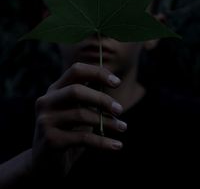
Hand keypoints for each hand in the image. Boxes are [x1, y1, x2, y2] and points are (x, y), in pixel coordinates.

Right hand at [32, 62, 126, 180]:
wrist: (44, 164)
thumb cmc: (67, 132)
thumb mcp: (76, 111)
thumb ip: (89, 97)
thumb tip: (114, 81)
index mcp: (54, 89)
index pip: (76, 70)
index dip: (98, 73)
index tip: (117, 82)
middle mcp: (46, 101)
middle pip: (76, 91)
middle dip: (102, 99)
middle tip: (120, 109)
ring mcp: (45, 120)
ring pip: (81, 114)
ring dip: (107, 122)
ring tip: (122, 127)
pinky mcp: (50, 140)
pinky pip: (83, 138)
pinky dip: (103, 142)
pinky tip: (117, 145)